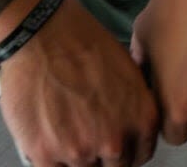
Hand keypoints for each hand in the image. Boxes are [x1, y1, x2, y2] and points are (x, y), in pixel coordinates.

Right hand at [0, 0, 159, 166]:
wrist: (44, 32)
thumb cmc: (82, 40)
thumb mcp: (128, 71)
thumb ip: (131, 106)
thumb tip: (126, 122)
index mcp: (141, 119)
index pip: (140, 155)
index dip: (126, 150)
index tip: (115, 145)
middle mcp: (114, 141)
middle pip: (112, 165)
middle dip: (100, 152)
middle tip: (85, 133)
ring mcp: (80, 151)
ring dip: (73, 152)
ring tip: (62, 128)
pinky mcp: (46, 153)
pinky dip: (49, 158)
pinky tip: (47, 140)